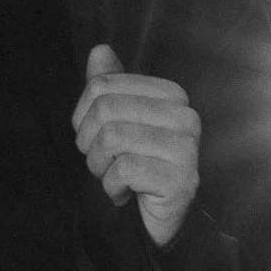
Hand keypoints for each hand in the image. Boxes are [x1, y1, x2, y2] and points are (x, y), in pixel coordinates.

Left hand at [72, 43, 200, 247]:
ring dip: (100, 166)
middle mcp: (185, 116)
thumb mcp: (116, 122)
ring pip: (113, 139)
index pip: (102, 85)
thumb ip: (109, 86)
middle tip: (103, 162)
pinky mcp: (182, 180)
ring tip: (114, 177)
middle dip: (90, 143)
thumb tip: (99, 50)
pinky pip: (125, 170)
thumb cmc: (134, 167)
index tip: (95, 138)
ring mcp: (187, 148)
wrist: (153, 220)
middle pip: (105, 110)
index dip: (83, 117)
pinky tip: (125, 193)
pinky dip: (112, 187)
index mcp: (171, 94)